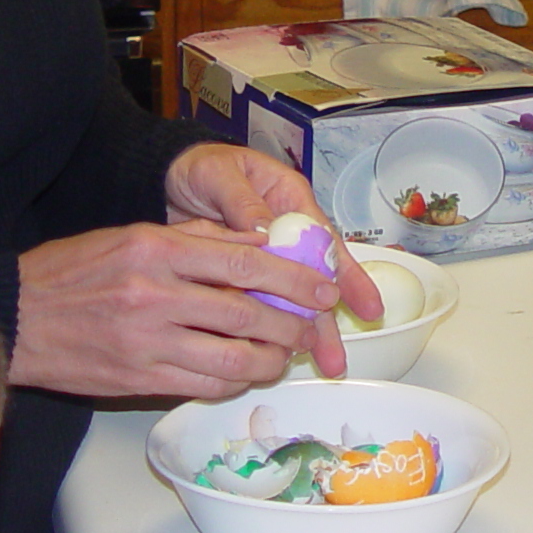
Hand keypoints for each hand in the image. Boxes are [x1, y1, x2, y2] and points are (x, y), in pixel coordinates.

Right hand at [12, 220, 345, 399]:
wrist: (14, 318)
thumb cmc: (70, 273)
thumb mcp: (129, 235)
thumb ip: (195, 241)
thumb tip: (259, 245)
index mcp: (156, 248)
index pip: (245, 263)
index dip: (294, 278)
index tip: (322, 287)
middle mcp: (155, 294)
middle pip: (249, 315)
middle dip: (293, 325)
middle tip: (313, 327)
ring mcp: (148, 342)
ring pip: (234, 360)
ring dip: (271, 361)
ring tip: (284, 355)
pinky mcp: (140, 380)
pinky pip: (206, 386)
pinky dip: (235, 381)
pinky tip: (243, 372)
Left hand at [163, 143, 384, 375]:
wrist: (166, 177)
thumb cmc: (199, 167)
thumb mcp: (219, 175)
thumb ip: (242, 201)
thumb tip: (268, 233)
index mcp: (288, 199)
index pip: (325, 241)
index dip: (347, 276)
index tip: (365, 307)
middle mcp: (286, 231)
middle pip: (315, 278)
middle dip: (328, 319)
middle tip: (337, 357)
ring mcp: (266, 256)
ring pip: (292, 297)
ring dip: (306, 330)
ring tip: (323, 365)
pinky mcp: (243, 275)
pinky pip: (262, 302)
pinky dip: (271, 327)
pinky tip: (276, 353)